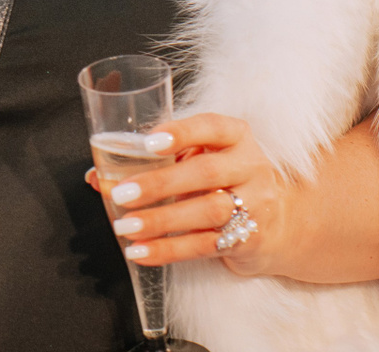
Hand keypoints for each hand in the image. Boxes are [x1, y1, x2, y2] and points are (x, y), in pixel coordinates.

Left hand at [86, 112, 289, 275]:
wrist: (280, 221)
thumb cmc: (225, 181)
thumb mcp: (201, 159)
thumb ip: (156, 161)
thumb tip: (98, 175)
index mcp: (236, 136)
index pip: (212, 127)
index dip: (181, 133)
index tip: (149, 142)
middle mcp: (250, 166)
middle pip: (205, 172)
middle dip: (159, 183)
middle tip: (122, 194)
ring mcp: (255, 204)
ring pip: (206, 212)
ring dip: (161, 220)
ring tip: (126, 227)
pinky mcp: (249, 238)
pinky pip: (205, 245)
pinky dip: (169, 250)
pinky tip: (140, 251)